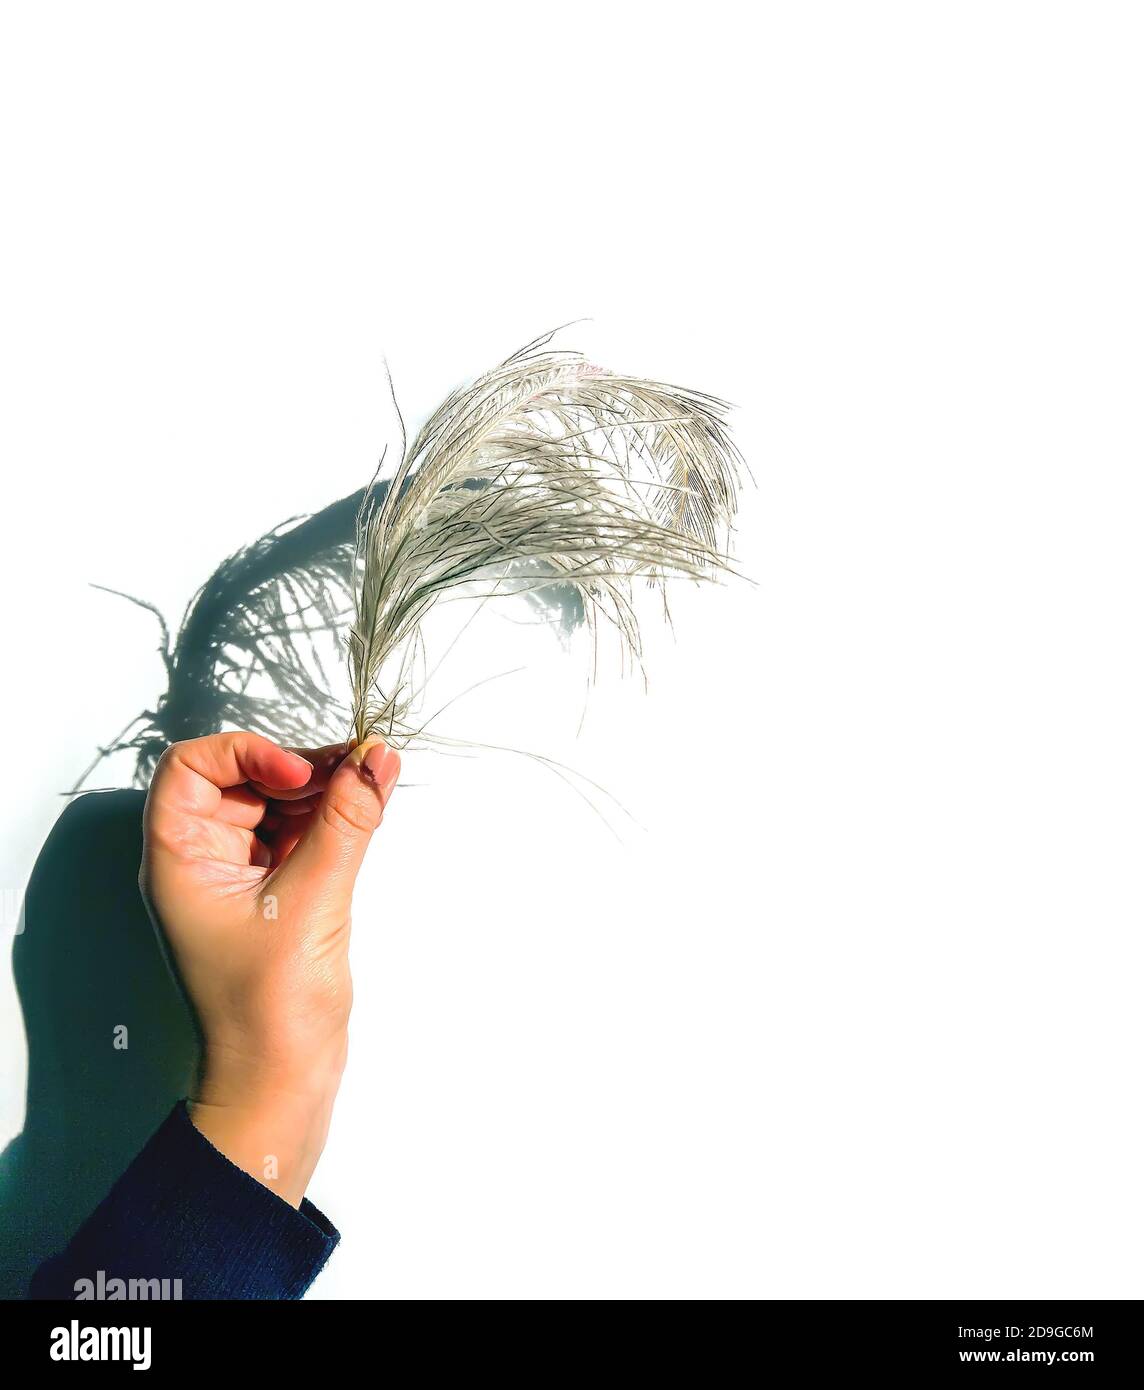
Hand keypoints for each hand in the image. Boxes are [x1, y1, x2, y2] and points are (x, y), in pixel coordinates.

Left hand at [139, 732, 399, 1205]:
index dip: (244, 754)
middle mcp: (202, 860)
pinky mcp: (276, 892)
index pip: (190, 768)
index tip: (298, 774)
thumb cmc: (268, 1008)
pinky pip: (299, 832)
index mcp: (179, 859)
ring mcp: (239, 876)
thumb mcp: (311, 902)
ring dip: (322, 789)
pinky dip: (331, 817)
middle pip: (240, 779)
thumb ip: (345, 823)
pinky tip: (366, 810)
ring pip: (275, 803)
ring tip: (369, 785)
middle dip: (298, 766)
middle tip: (354, 769)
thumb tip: (374, 759)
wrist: (279, 1081)